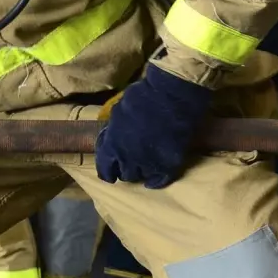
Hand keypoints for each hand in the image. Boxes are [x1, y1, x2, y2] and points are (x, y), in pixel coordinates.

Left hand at [95, 65, 212, 188]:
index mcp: (112, 145)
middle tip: (130, 162)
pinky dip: (156, 180)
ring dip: (141, 171)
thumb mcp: (117, 112)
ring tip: (144, 164)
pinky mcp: (170, 165)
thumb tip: (111, 138)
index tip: (110, 171)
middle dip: (125, 169)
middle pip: (125, 175)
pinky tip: (154, 177)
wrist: (172, 97)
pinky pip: (161, 180)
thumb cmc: (142, 98)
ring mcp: (150, 164)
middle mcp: (129, 159)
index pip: (105, 169)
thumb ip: (113, 131)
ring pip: (142, 177)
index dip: (107, 170)